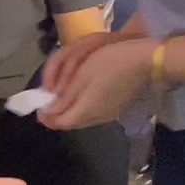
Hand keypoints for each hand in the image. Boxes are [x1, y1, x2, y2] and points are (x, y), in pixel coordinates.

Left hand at [37, 39, 154, 130]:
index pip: (59, 123)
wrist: (145, 60)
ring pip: (82, 119)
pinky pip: (93, 114)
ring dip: (70, 110)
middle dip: (57, 114)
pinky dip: (82, 107)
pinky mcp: (117, 109)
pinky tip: (83, 94)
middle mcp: (97, 119)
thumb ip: (64, 96)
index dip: (46, 117)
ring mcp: (109, 115)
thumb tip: (50, 112)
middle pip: (70, 123)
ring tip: (64, 94)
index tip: (38, 105)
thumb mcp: (82, 75)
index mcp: (87, 111)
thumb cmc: (110, 62)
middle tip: (49, 99)